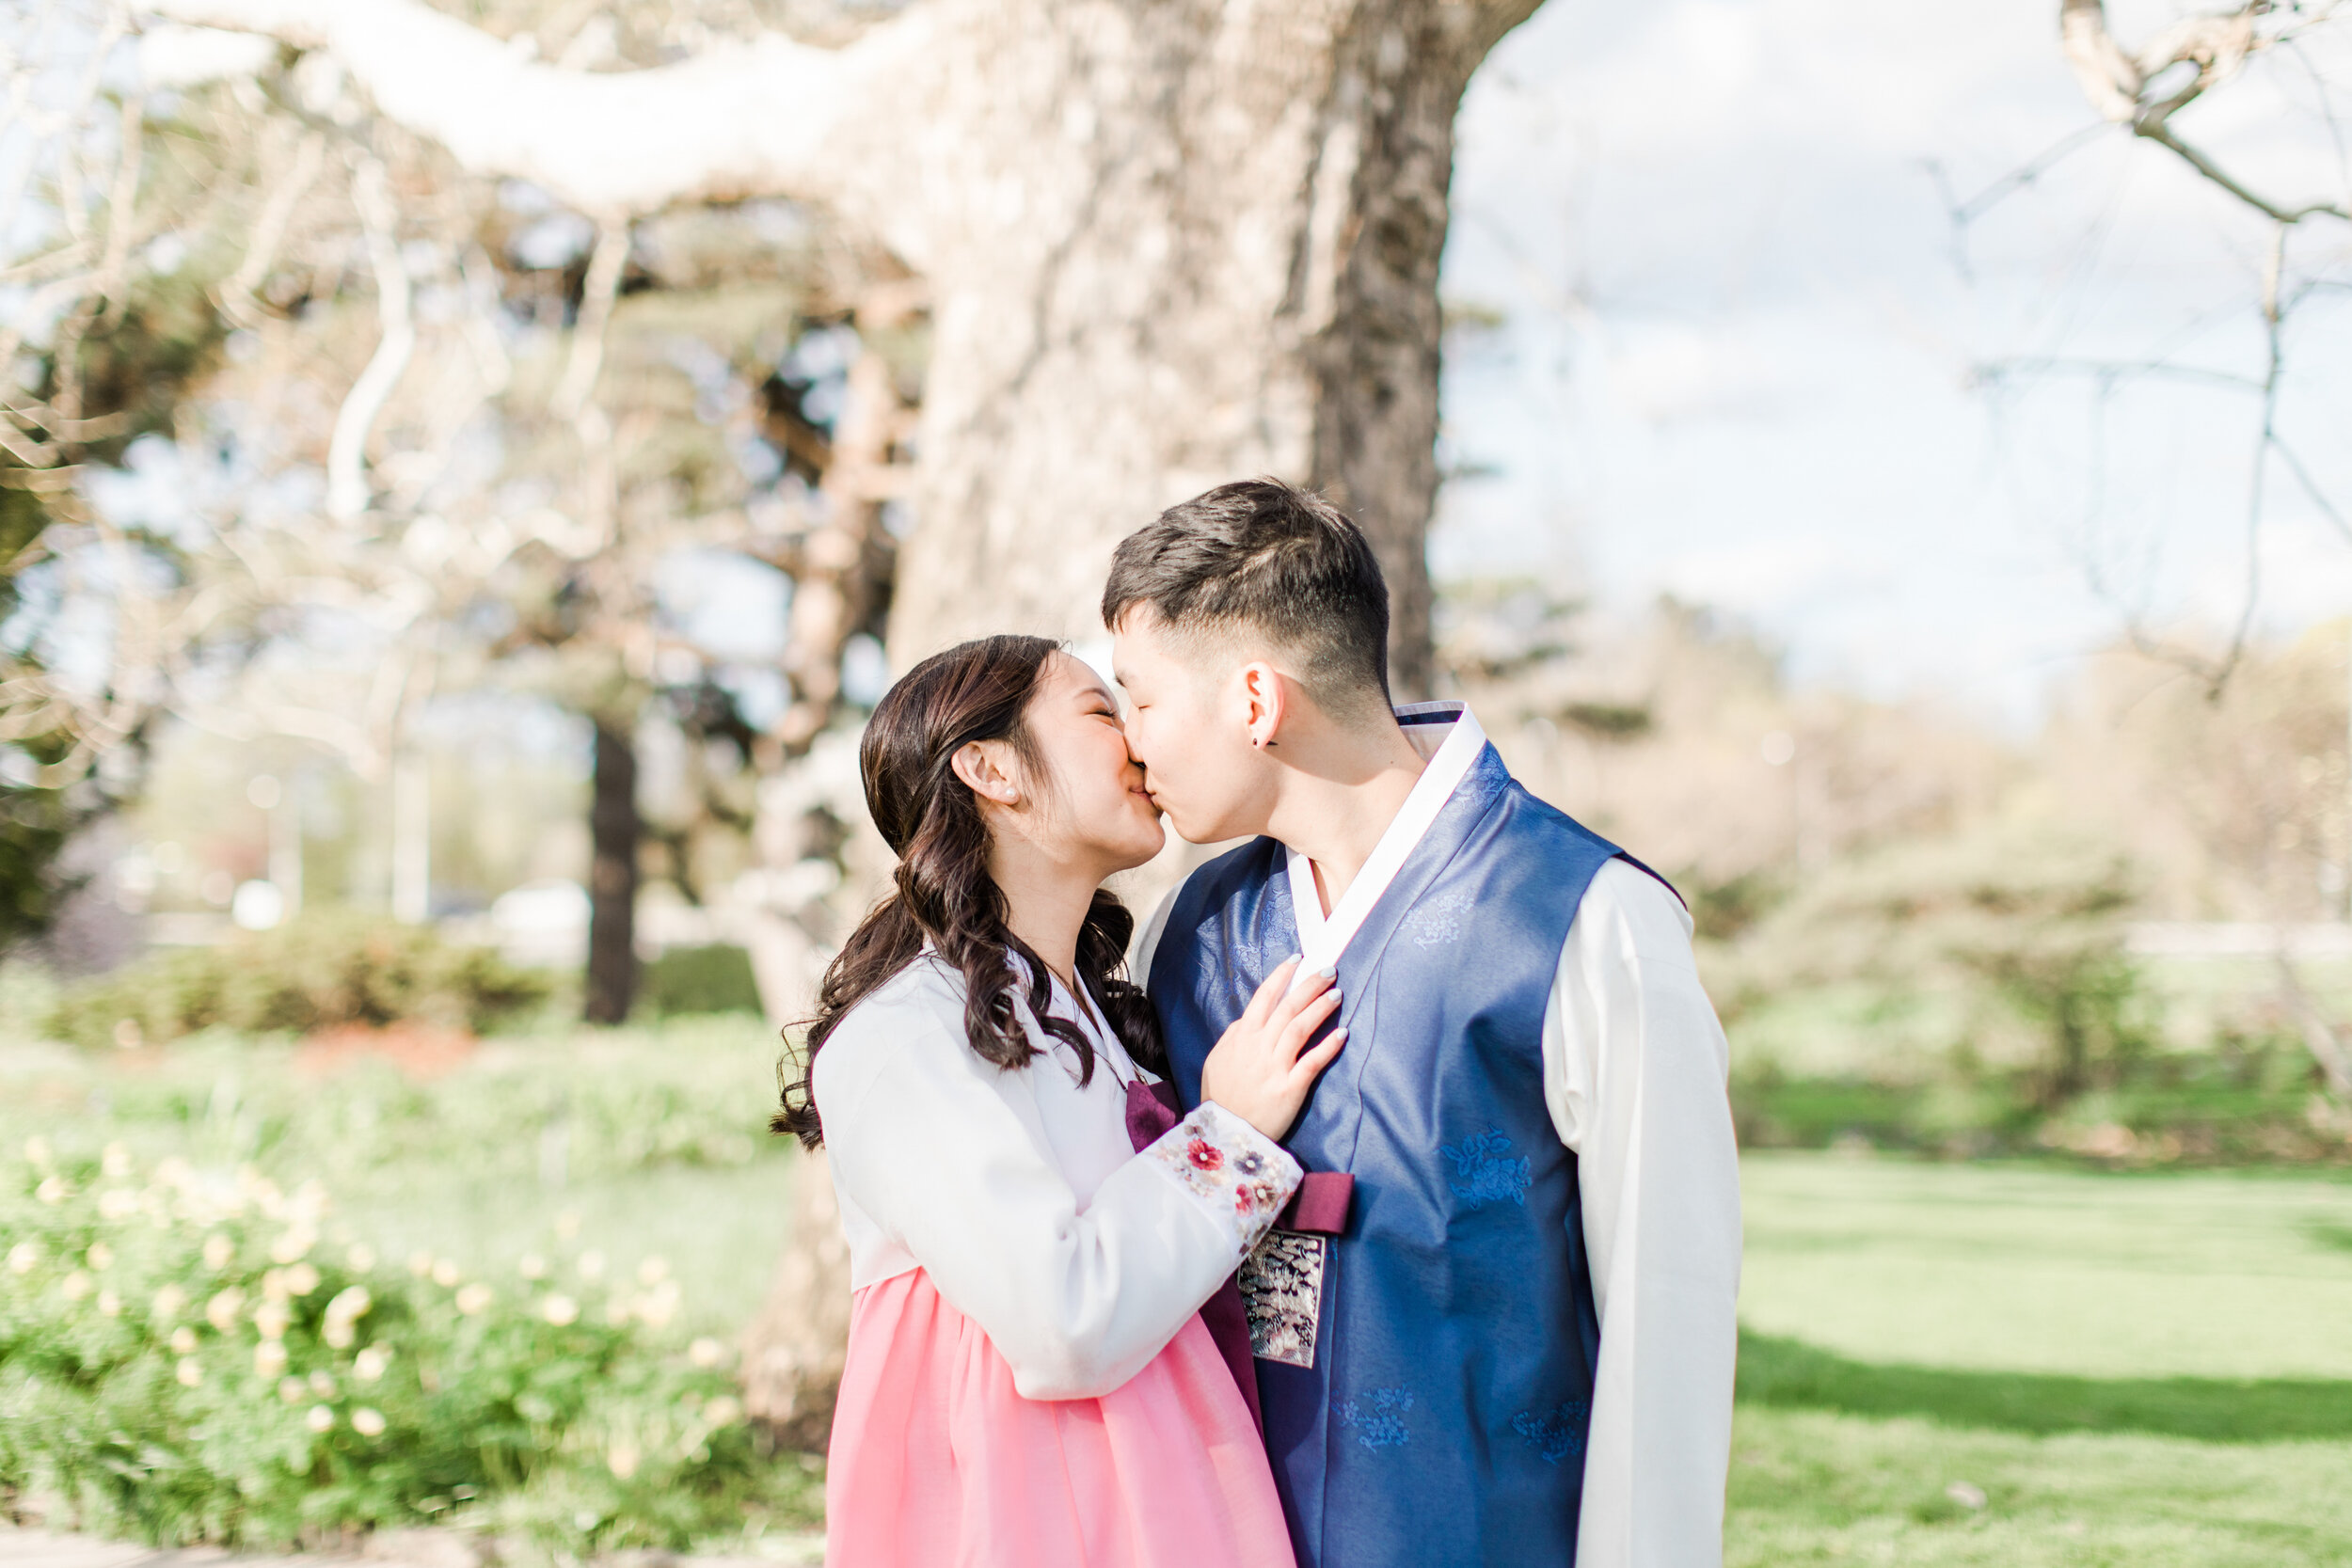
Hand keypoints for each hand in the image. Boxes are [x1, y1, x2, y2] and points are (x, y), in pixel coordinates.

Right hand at [1200, 958, 1345, 1142]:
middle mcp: (1259, 1047)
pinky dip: (1328, 1047)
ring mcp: (1275, 1067)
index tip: (1298, 960)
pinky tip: (1343, 1033)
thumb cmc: (1219, 1098)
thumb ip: (1232, 1037)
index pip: (1264, 997)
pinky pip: (1312, 1063)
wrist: (1224, 1135)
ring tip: (1337, 993)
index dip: (1282, 976)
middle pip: (1288, 1007)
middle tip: (1329, 970)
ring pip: (1300, 1028)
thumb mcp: (1215, 1061)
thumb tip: (1247, 1019)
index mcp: (1241, 1037)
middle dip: (1309, 985)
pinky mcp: (1290, 1088)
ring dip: (1320, 1008)